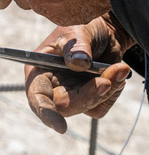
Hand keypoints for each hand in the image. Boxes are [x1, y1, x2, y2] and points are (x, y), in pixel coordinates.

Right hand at [25, 13, 134, 132]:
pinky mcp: (87, 99)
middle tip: (108, 80)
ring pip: (85, 108)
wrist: (106, 32)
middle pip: (64, 107)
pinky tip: (115, 73)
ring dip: (106, 90)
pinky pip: (99, 107)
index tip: (60, 126)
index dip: (45, 112)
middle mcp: (51, 86)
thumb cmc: (83, 28)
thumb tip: (78, 64)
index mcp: (38, 71)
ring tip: (118, 67)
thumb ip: (76, 48)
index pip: (36, 97)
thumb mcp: (76, 32)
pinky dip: (112, 92)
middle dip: (88, 95)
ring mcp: (70, 94)